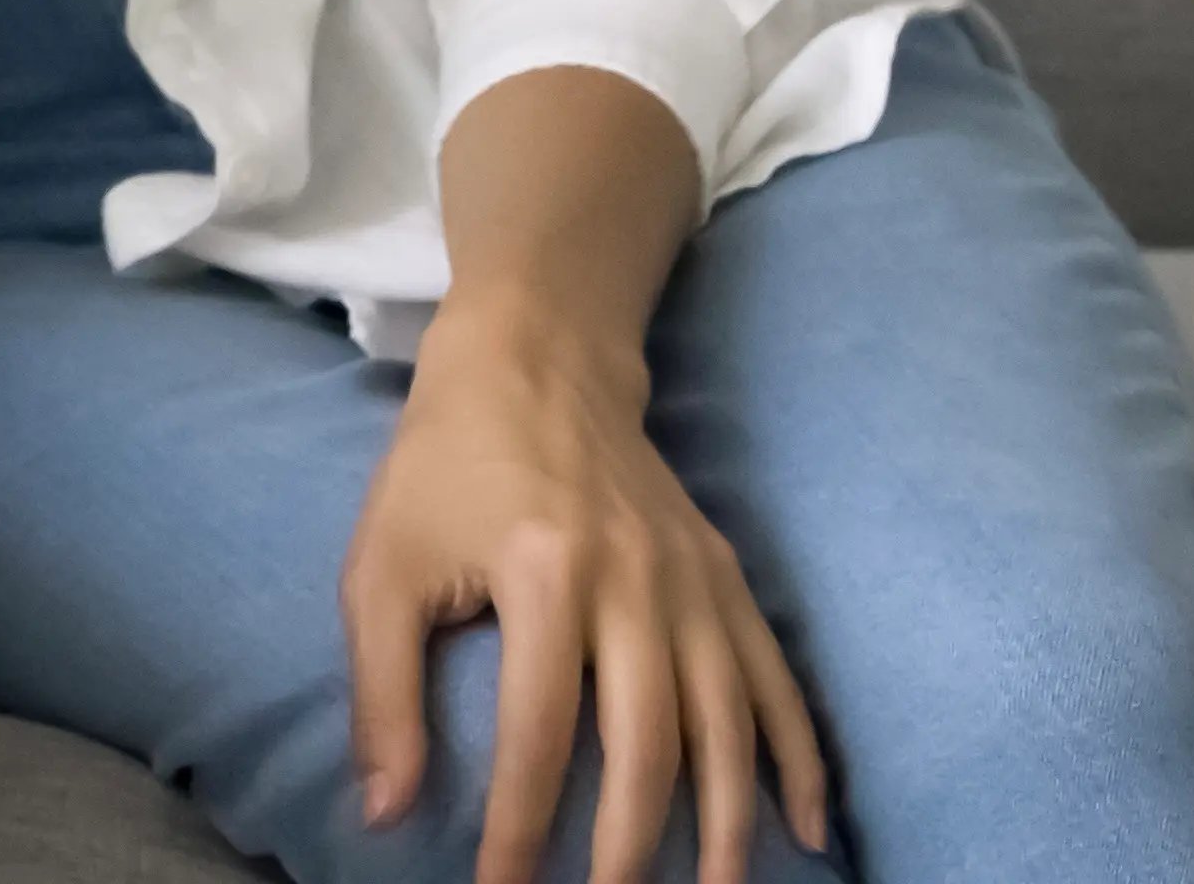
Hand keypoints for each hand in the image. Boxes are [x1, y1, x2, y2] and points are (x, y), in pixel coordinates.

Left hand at [347, 317, 821, 883]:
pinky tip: (812, 829)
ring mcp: (693, 581)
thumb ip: (381, 692)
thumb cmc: (442, 470)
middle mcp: (634, 582)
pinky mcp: (728, 577)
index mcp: (543, 575)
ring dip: (729, 826)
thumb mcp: (381, 567)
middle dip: (632, 849)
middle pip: (648, 745)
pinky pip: (777, 680)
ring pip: (728, 725)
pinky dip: (802, 758)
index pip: (536, 736)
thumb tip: (385, 813)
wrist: (537, 360)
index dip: (520, 830)